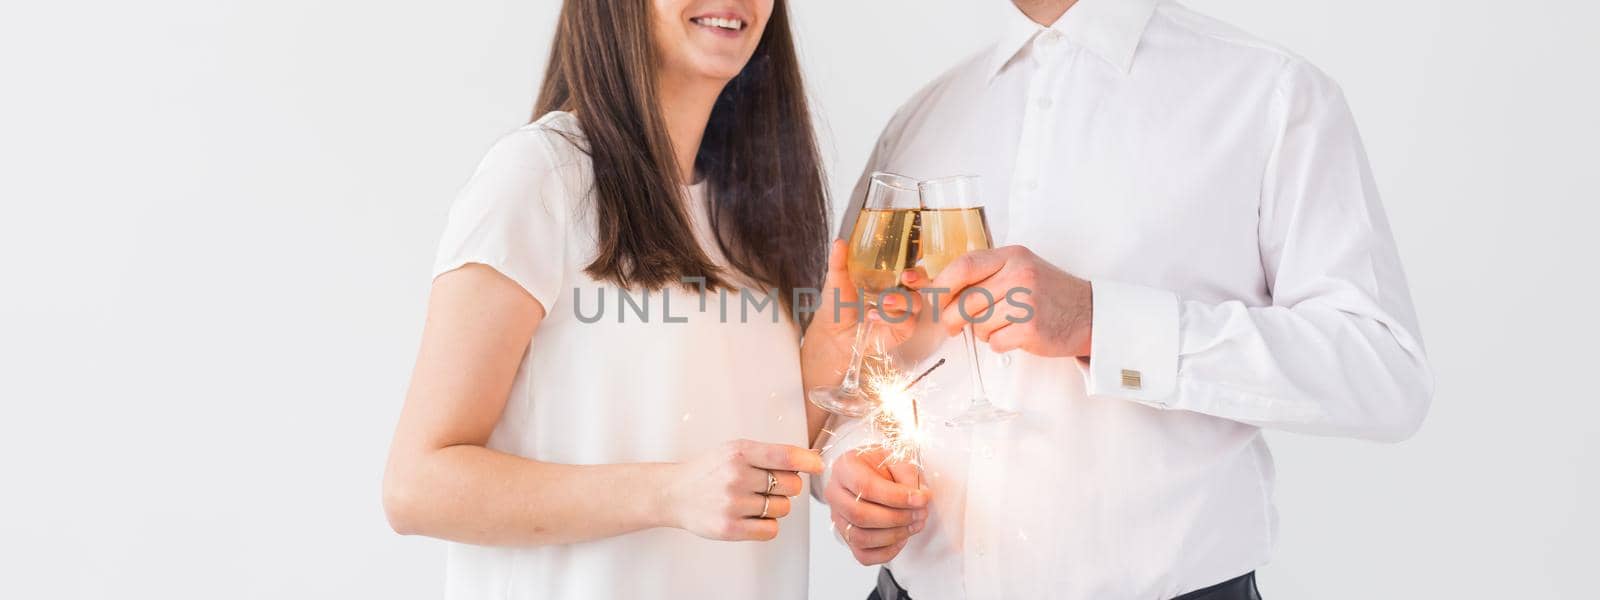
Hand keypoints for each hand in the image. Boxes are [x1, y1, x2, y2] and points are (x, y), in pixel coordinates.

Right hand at [663, 439, 822, 540]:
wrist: (674, 493)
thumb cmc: (708, 471)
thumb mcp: (734, 451)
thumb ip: (766, 455)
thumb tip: (807, 462)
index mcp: (739, 453)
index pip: (785, 455)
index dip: (808, 461)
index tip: (818, 465)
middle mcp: (736, 476)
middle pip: (791, 485)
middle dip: (787, 486)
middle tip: (769, 486)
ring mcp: (732, 504)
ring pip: (783, 508)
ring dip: (776, 506)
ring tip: (754, 501)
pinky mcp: (729, 528)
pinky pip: (770, 530)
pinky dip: (767, 525)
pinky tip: (753, 517)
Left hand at [803, 239, 923, 386]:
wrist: (832, 334)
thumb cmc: (839, 305)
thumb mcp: (837, 281)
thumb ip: (839, 262)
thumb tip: (839, 242)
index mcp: (891, 277)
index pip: (912, 266)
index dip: (915, 263)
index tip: (907, 263)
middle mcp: (901, 293)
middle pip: (923, 282)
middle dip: (919, 278)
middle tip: (905, 277)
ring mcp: (903, 312)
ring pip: (916, 302)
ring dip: (901, 300)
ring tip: (882, 301)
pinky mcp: (902, 330)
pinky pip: (906, 322)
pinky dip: (892, 318)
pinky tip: (875, 316)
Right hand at [823, 447, 929, 564]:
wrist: (876, 471)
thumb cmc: (884, 464)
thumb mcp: (897, 457)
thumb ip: (907, 473)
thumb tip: (919, 497)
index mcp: (844, 468)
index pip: (865, 487)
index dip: (895, 497)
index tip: (921, 499)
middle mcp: (835, 493)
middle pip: (860, 515)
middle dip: (896, 518)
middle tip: (921, 513)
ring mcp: (838, 517)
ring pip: (860, 537)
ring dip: (893, 535)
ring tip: (915, 524)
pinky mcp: (847, 536)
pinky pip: (863, 555)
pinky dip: (886, 552)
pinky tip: (902, 538)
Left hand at [903, 245, 1092, 357]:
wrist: (1090, 313)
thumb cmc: (1050, 293)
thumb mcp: (1022, 268)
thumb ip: (988, 273)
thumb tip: (942, 289)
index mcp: (1012, 256)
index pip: (964, 266)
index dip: (943, 285)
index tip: (935, 299)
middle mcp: (1019, 275)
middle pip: (966, 300)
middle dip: (953, 318)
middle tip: (953, 326)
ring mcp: (1026, 302)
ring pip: (979, 324)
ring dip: (982, 332)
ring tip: (1000, 326)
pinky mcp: (1031, 329)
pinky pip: (995, 341)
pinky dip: (998, 343)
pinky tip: (1014, 336)